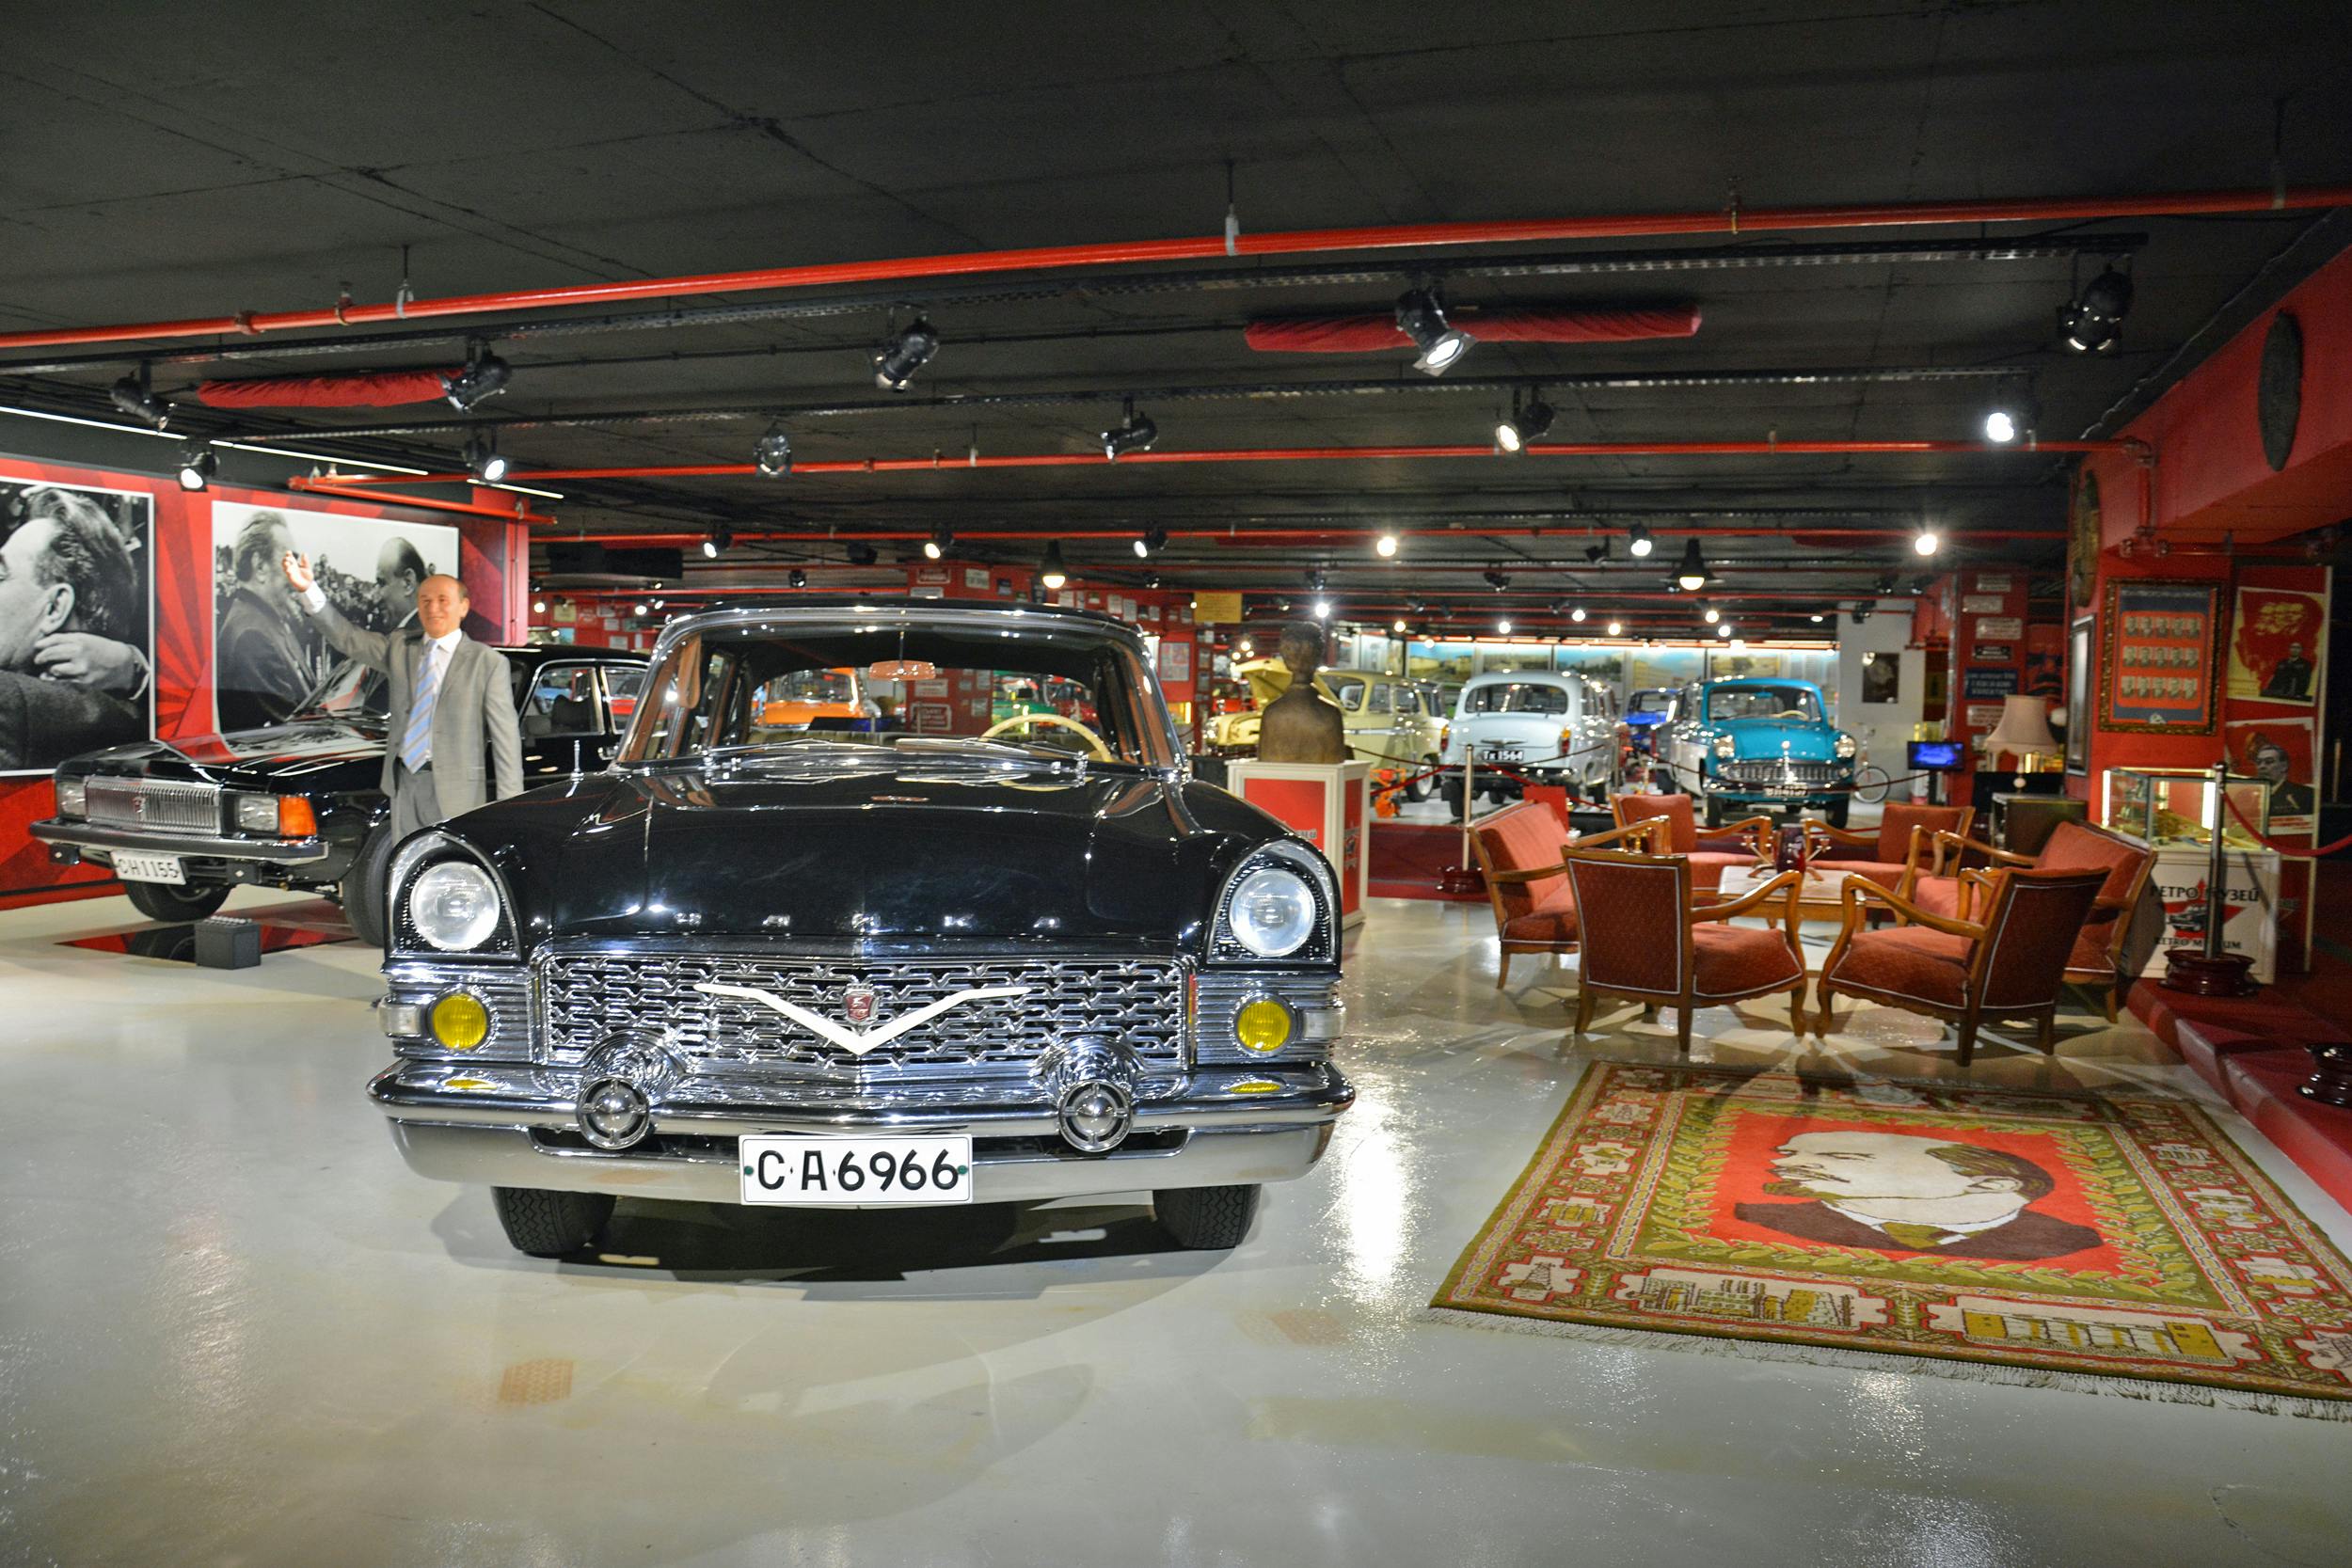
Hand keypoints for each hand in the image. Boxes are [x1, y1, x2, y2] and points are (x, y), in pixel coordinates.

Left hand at [33, 632, 147, 696]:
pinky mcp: (85, 682)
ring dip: (50, 670)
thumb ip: (65, 638)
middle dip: (41, 657)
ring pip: (55, 670)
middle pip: (51, 654)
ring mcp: (82, 669)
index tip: (37, 647)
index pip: (54, 640)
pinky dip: (57, 680)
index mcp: (80, 641)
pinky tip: (56, 678)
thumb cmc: (101, 650)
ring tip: (52, 670)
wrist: (122, 664)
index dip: (42, 644)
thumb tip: (41, 642)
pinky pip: (63, 682)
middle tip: (38, 660)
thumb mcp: (86, 639)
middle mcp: (80, 654)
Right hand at [282, 551, 315, 593]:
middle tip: (288, 557)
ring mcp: (290, 573)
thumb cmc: (307, 576)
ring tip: (287, 563)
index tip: (289, 552)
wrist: (308, 585)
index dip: (288, 554)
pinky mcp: (291, 579)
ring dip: (285, 565)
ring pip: (285, 568)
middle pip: (285, 562)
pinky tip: (289, 571)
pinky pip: (289, 575)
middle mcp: (291, 568)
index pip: (290, 558)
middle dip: (285, 559)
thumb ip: (305, 561)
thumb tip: (304, 553)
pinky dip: (288, 573)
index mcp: (295, 564)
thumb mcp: (307, 567)